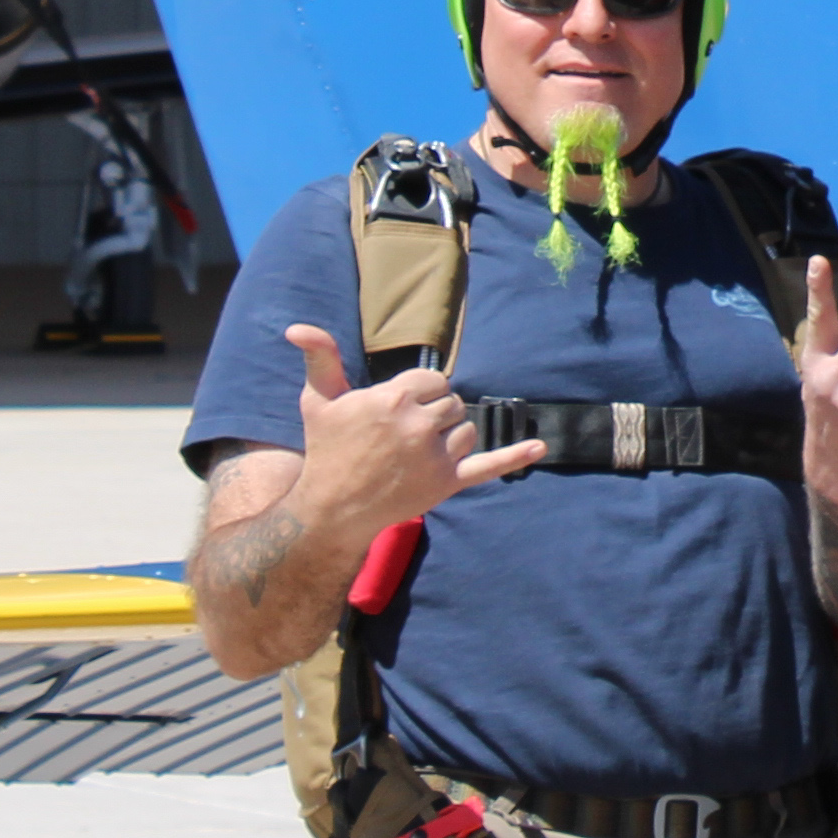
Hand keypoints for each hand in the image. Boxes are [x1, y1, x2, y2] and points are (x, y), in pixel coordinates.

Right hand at [284, 322, 541, 547]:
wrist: (331, 509)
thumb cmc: (325, 451)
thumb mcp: (318, 400)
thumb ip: (320, 358)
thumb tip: (297, 328)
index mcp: (394, 398)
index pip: (433, 380)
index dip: (420, 394)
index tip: (400, 410)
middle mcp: (418, 425)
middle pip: (452, 404)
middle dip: (434, 415)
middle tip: (405, 436)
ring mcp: (435, 457)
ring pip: (467, 430)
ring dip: (451, 437)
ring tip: (419, 452)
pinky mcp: (446, 485)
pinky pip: (488, 467)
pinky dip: (515, 456)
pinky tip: (540, 447)